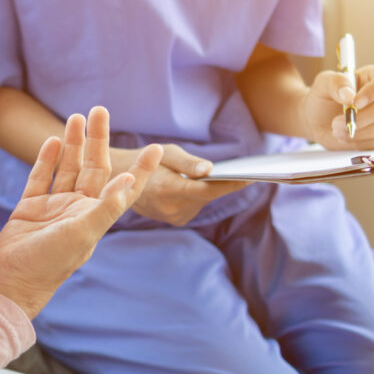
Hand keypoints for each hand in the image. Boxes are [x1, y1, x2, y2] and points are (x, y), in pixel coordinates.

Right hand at [0, 107, 161, 318]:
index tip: (157, 148)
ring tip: (76, 117)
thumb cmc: (50, 263)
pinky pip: (41, 177)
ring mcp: (54, 206)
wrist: (12, 281)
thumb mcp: (83, 234)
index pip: (124, 187)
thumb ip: (105, 207)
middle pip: (93, 168)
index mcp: (95, 216)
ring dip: (74, 143)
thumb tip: (130, 179)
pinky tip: (53, 141)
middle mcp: (78, 208)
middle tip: (100, 110)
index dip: (143, 168)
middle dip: (98, 139)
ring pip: (68, 168)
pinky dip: (47, 159)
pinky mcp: (31, 207)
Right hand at [108, 145, 248, 226]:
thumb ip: (188, 163)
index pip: (207, 190)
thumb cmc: (147, 160)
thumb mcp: (167, 153)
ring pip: (202, 202)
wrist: (122, 180)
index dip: (231, 185)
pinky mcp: (175, 220)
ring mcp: (173, 217)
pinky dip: (198, 195)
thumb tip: (210, 170)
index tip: (251, 177)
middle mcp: (170, 208)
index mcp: (167, 188)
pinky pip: (196, 206)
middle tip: (235, 169)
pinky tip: (192, 184)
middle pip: (207, 196)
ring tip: (205, 175)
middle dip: (220, 183)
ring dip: (206, 189)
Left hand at [303, 65, 373, 150]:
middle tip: (336, 122)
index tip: (355, 102)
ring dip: (357, 131)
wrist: (315, 121)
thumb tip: (350, 95)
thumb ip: (335, 83)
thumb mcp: (322, 83)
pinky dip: (357, 142)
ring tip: (336, 129)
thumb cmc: (322, 98)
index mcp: (373, 77)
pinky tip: (344, 137)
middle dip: (359, 117)